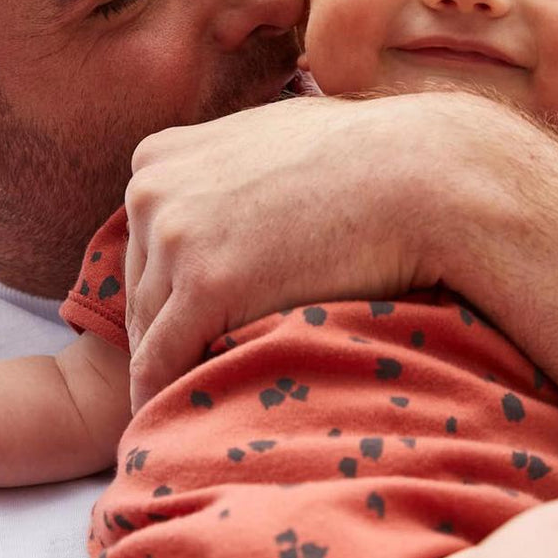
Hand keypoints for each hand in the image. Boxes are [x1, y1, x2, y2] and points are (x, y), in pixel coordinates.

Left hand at [124, 93, 447, 406]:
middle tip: (192, 374)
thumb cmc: (360, 158)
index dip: (169, 294)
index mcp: (157, 158)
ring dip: (171, 368)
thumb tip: (227, 195)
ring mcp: (175, 237)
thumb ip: (221, 166)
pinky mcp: (206, 285)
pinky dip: (160, 394)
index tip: (191, 329)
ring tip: (188, 403)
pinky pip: (161, 359)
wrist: (417, 175)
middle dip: (168, 332)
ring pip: (149, 330)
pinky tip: (173, 418)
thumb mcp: (264, 138)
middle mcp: (151, 191)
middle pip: (140, 291)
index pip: (140, 247)